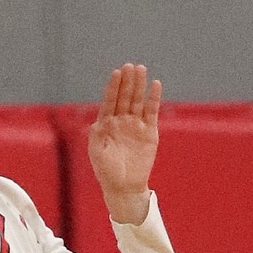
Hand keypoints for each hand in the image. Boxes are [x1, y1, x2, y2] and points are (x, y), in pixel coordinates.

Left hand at [88, 63, 161, 222]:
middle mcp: (121, 121)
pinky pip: (151, 112)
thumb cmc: (106, 171)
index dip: (113, 86)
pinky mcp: (149, 132)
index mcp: (106, 123)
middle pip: (124, 96)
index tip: (117, 72)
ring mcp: (135, 125)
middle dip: (127, 81)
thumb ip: (96, 135)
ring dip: (139, 85)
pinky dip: (153, 99)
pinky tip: (155, 85)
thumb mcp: (97, 152)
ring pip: (137, 100)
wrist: (124, 186)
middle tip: (130, 66)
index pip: (110, 100)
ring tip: (141, 69)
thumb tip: (98, 121)